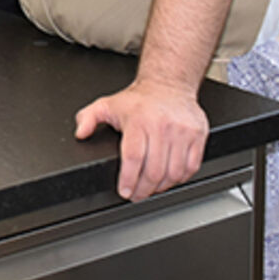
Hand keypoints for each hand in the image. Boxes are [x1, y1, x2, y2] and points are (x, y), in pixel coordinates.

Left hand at [74, 78, 208, 200]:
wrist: (168, 84)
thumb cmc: (138, 100)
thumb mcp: (107, 104)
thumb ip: (88, 118)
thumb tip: (80, 133)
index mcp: (138, 120)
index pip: (133, 157)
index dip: (129, 179)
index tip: (125, 191)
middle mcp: (161, 126)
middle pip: (154, 170)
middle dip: (143, 189)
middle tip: (137, 195)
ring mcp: (182, 131)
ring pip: (173, 172)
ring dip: (162, 187)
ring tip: (151, 189)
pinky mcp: (198, 135)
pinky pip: (191, 166)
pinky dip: (180, 178)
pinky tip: (169, 179)